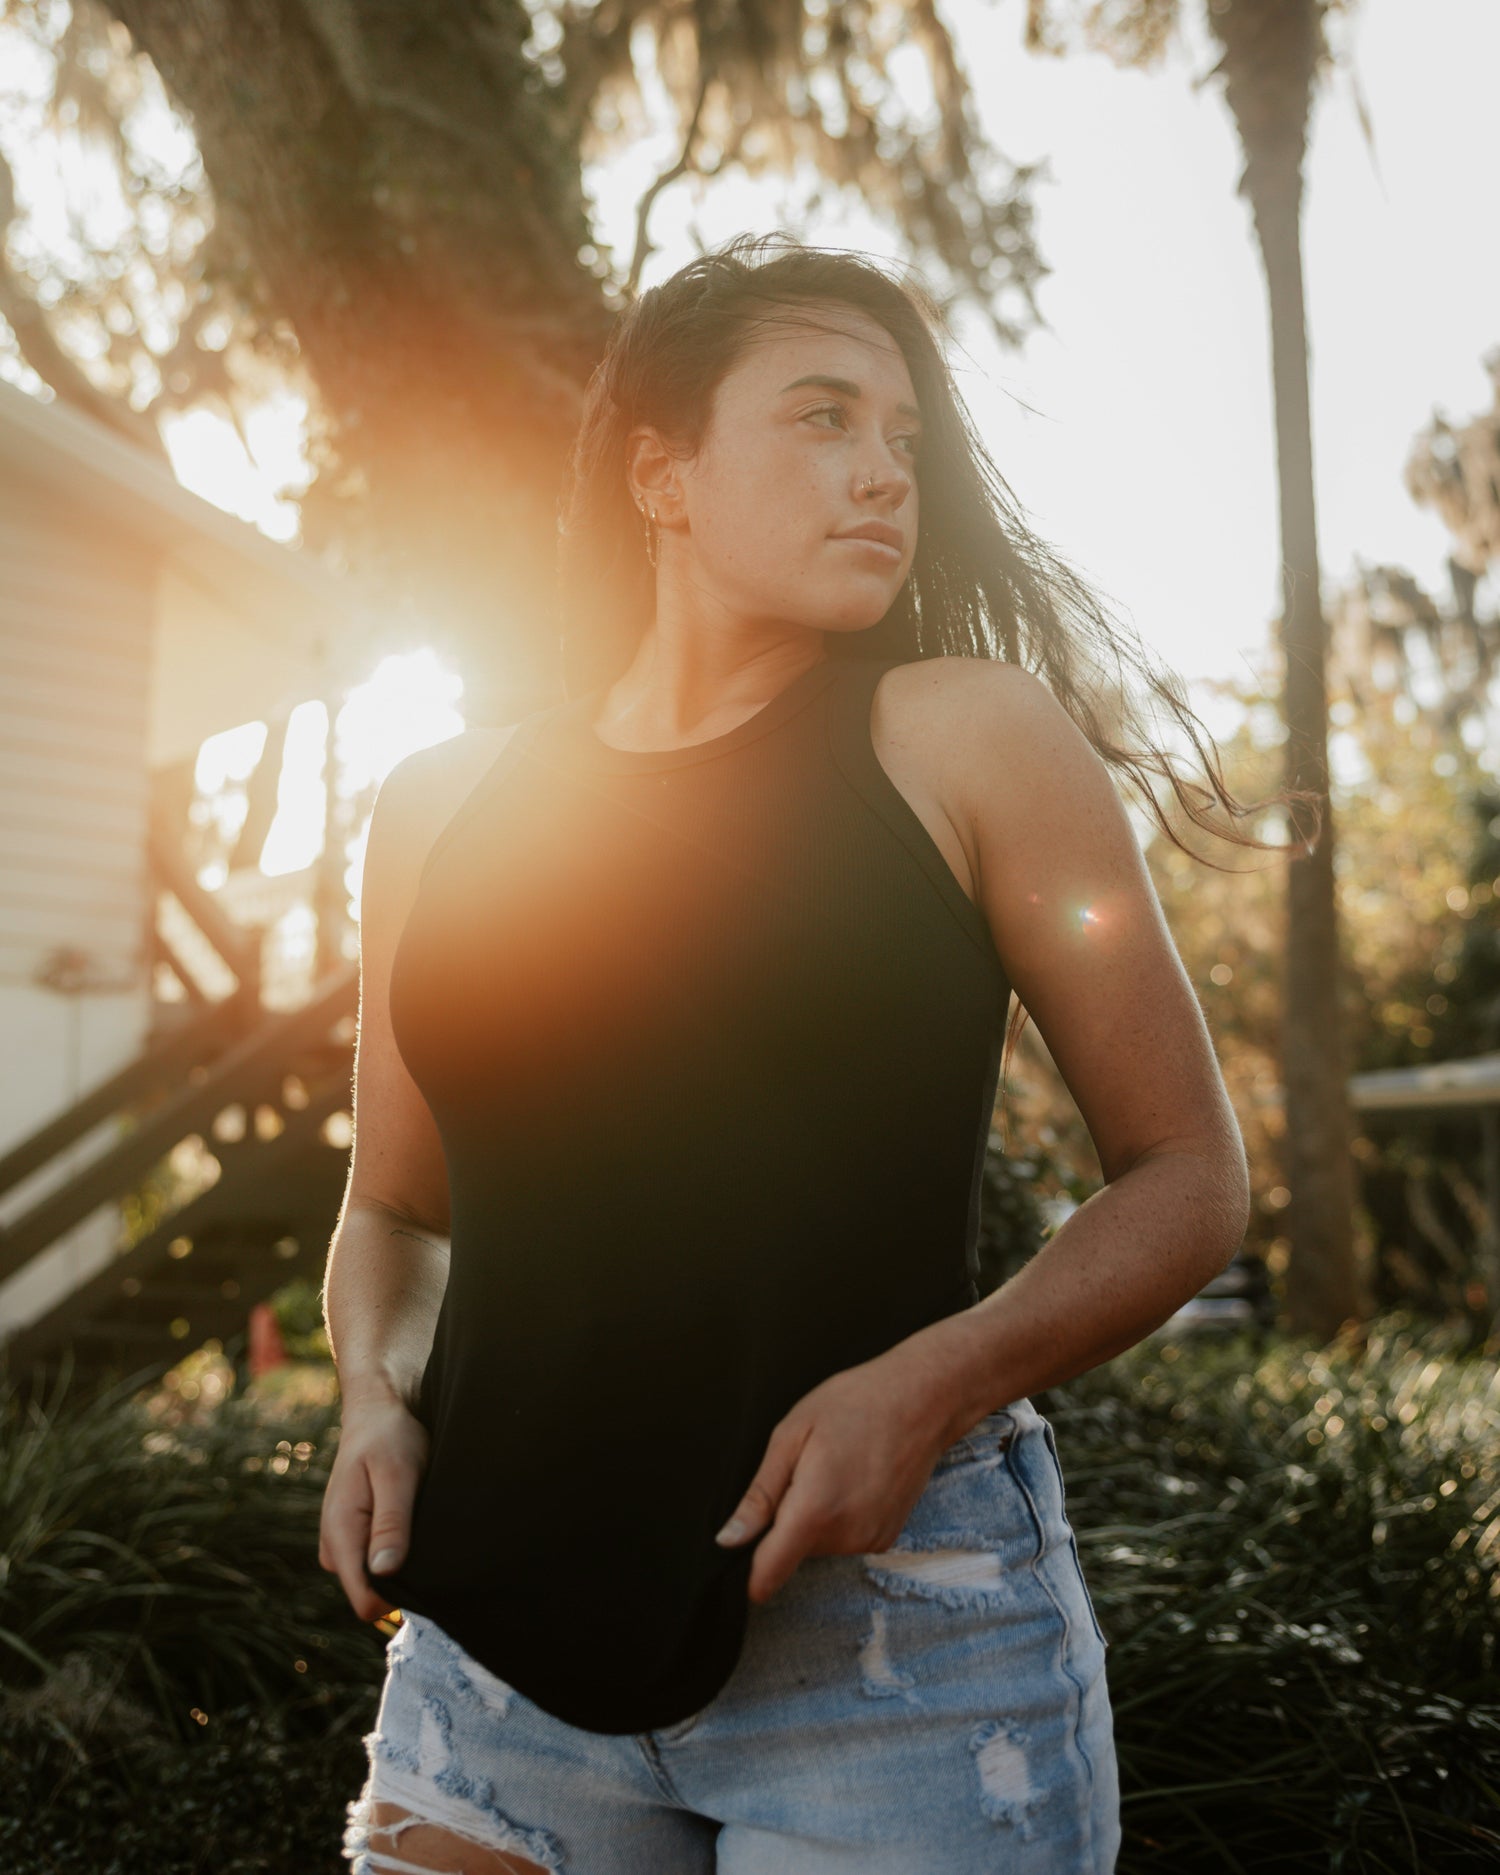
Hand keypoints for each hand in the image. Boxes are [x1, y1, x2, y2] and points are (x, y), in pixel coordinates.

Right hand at [319, 1391, 428, 1621]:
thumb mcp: (397, 1475)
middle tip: (425, 1533)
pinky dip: (397, 1548)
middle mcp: (334, 1544)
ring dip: (401, 1561)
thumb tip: (384, 1572)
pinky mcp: (354, 1535)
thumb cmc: (390, 1437)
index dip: (397, 1599)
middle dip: (401, 1577)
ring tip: (419, 1520)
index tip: (426, 1573)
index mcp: (341, 1532)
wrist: (377, 1411)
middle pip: (371, 1594)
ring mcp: (341, 1541)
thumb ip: (390, 1523)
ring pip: (374, 1579)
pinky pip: (375, 1561)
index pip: (364, 1601)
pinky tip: (412, 1521)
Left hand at [714, 1351, 955, 1604]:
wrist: (921, 1400)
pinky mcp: (886, 1539)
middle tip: (806, 1470)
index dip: (750, 1574)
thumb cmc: (853, 1405)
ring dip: (815, 1517)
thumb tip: (728, 1540)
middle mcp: (846, 1536)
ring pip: (818, 1543)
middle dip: (787, 1518)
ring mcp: (870, 1540)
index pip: (770, 1572)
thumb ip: (759, 1496)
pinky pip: (844, 1539)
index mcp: (815, 1510)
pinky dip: (840, 1517)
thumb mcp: (792, 1435)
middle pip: (792, 1549)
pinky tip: (855, 1479)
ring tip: (836, 1468)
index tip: (743, 1555)